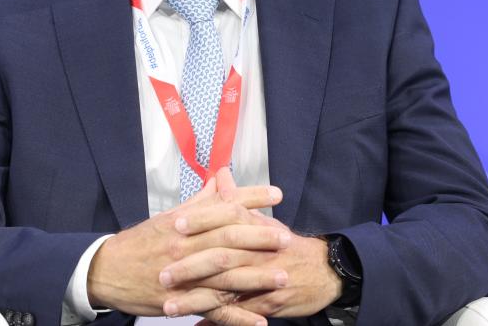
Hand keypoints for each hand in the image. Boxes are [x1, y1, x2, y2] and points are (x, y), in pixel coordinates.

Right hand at [86, 169, 283, 315]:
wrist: (106, 271)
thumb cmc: (140, 242)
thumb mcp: (168, 217)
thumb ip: (200, 202)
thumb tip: (222, 179)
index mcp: (183, 223)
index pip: (221, 206)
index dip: (250, 198)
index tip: (277, 193)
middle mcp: (184, 247)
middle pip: (226, 240)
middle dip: (259, 238)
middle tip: (286, 238)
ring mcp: (183, 276)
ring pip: (223, 276)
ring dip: (255, 278)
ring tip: (281, 277)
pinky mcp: (180, 302)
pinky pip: (213, 311)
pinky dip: (237, 318)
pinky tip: (260, 322)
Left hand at [167, 209, 341, 324]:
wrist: (325, 272)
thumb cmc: (287, 246)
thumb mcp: (264, 220)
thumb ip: (238, 200)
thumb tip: (220, 175)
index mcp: (257, 228)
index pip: (228, 217)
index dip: (201, 220)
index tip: (175, 224)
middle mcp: (259, 252)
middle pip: (222, 257)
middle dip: (190, 267)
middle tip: (163, 274)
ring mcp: (264, 279)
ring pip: (226, 290)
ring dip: (196, 300)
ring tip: (169, 306)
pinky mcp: (268, 303)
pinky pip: (239, 314)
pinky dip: (217, 321)